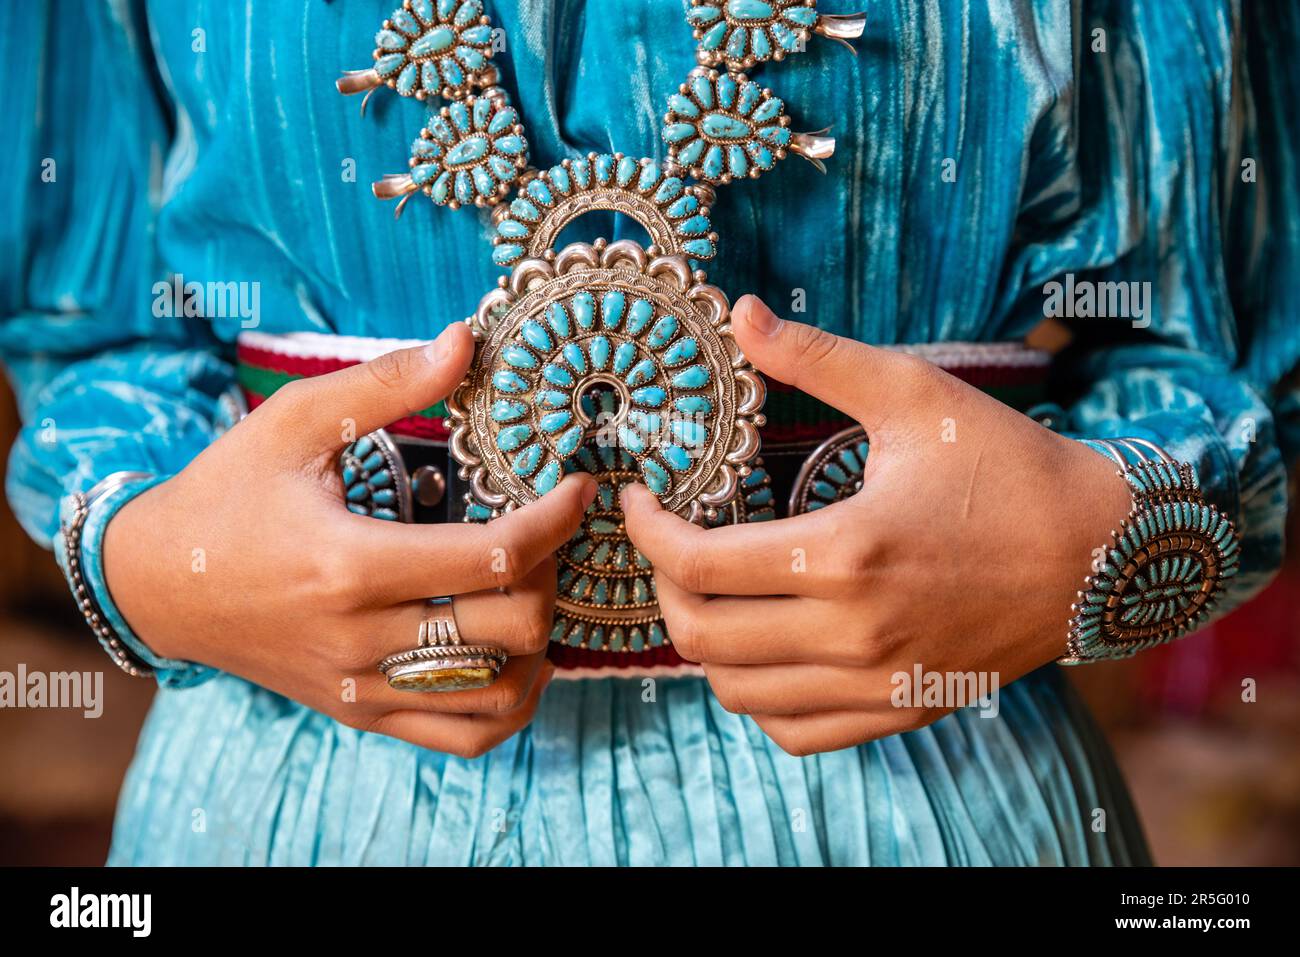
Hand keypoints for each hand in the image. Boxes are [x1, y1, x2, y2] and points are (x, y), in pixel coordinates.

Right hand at [104, 324, 595, 757]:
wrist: (158, 585)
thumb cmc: (227, 495)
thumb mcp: (293, 422)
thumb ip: (385, 383)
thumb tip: (464, 340)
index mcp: (351, 565)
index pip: (495, 556)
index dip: (558, 520)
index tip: (579, 488)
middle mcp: (362, 640)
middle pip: (511, 627)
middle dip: (553, 574)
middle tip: (547, 535)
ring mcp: (363, 688)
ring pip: (499, 692)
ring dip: (541, 641)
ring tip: (535, 591)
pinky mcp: (362, 715)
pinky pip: (463, 736)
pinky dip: (510, 705)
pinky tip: (517, 658)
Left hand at [620, 296, 1132, 755]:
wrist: (1102, 553)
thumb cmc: (1008, 467)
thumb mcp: (912, 393)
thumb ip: (817, 356)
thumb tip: (741, 311)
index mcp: (845, 553)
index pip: (697, 564)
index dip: (645, 532)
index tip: (637, 502)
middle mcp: (853, 632)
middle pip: (702, 636)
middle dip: (661, 586)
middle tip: (667, 544)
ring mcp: (877, 682)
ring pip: (739, 693)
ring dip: (702, 644)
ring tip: (708, 593)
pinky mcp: (900, 709)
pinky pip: (796, 732)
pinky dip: (757, 698)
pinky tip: (762, 650)